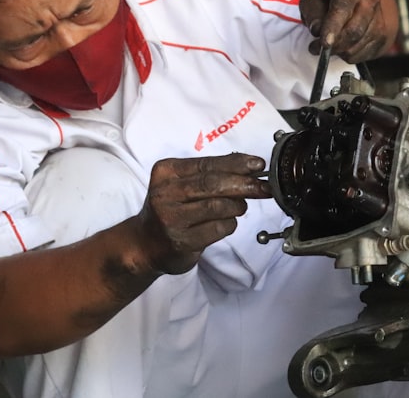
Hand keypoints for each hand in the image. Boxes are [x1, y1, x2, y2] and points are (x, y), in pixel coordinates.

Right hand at [135, 153, 270, 274]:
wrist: (144, 245)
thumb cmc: (171, 211)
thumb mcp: (183, 185)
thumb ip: (211, 175)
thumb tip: (250, 168)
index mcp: (166, 172)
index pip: (208, 163)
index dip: (237, 164)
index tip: (259, 164)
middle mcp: (165, 193)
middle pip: (213, 184)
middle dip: (244, 184)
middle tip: (264, 187)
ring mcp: (171, 218)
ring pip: (218, 206)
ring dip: (237, 206)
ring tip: (238, 207)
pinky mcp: (181, 241)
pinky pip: (218, 228)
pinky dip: (229, 224)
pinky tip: (225, 223)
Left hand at [299, 0, 399, 62]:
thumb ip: (312, 12)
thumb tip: (317, 30)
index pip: (343, 9)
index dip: (332, 28)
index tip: (324, 43)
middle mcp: (370, 1)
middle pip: (353, 31)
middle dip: (333, 45)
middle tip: (316, 48)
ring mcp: (380, 19)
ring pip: (357, 46)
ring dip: (339, 52)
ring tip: (328, 46)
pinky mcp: (384, 36)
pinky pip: (363, 54)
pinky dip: (349, 55)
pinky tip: (342, 46)